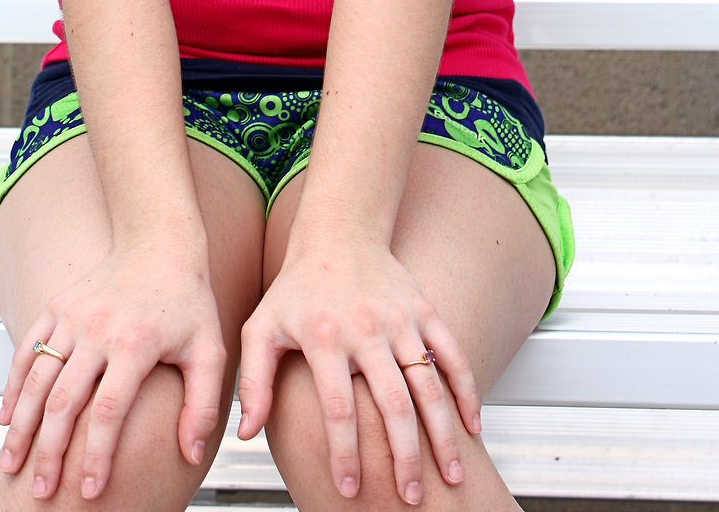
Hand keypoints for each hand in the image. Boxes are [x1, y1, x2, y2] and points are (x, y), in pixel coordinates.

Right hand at [0, 243, 225, 500]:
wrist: (159, 242)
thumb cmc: (188, 300)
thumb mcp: (209, 350)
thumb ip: (202, 404)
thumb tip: (191, 454)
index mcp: (135, 343)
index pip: (108, 411)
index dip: (96, 455)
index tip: (90, 490)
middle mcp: (98, 329)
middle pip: (63, 402)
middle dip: (48, 453)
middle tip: (41, 492)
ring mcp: (73, 316)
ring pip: (36, 379)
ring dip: (21, 426)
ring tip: (12, 465)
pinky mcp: (57, 306)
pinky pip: (26, 350)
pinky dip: (12, 386)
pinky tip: (7, 419)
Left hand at [237, 238, 479, 503]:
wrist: (338, 233)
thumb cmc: (296, 289)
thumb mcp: (261, 328)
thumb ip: (254, 382)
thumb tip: (245, 434)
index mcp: (324, 337)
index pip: (337, 406)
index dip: (344, 452)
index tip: (348, 488)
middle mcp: (366, 328)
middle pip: (392, 403)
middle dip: (404, 457)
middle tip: (408, 498)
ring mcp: (400, 319)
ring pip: (429, 385)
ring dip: (442, 435)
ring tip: (450, 476)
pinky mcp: (425, 311)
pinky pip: (453, 355)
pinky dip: (467, 392)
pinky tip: (472, 427)